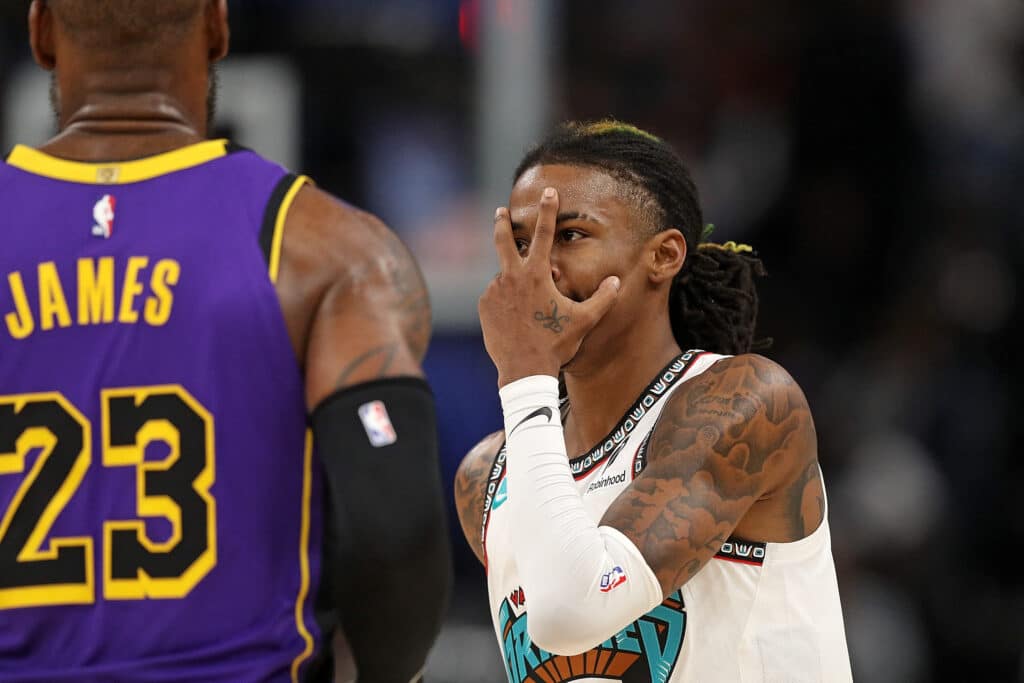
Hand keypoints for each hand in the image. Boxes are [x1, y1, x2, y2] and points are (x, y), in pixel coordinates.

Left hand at [478, 187, 620, 386]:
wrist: (524, 369)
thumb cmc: (556, 343)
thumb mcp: (584, 320)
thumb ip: (602, 298)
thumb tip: (616, 281)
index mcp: (536, 274)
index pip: (544, 234)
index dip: (548, 210)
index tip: (548, 191)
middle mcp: (511, 277)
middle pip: (504, 241)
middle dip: (503, 223)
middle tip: (502, 211)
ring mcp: (494, 291)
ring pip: (505, 278)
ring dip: (514, 283)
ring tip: (527, 310)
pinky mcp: (484, 306)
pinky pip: (496, 297)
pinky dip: (505, 301)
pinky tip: (515, 319)